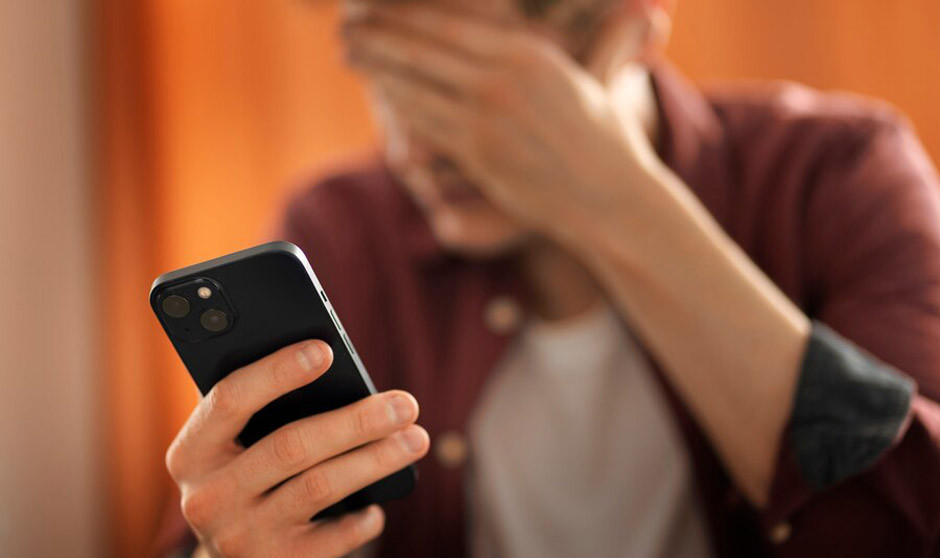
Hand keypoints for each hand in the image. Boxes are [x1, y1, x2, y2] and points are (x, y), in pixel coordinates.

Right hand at [165, 340, 428, 556]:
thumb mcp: (237, 444)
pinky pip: (333, 537)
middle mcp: (207, 496)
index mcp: (192, 451)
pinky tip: (379, 504)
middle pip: (291, 446)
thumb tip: (335, 367)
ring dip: (375, 460)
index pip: (230, 399)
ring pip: (319, 487)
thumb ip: (266, 410)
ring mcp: (239, 535)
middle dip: (356, 421)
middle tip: (405, 404)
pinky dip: (363, 518)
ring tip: (416, 439)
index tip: (325, 350)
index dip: (277, 372)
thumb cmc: (248, 475)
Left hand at [344, 4, 659, 239]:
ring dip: (377, 69)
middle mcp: (504, 79)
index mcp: (529, 53)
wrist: (612, 200)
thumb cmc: (607, 140)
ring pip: (416, 87)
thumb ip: (606, 37)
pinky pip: (425, 126)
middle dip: (377, 36)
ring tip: (349, 54)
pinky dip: (398, 109)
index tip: (377, 7)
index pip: (450, 23)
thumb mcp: (602, 78)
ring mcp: (487, 119)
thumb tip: (648, 9)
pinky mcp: (478, 155)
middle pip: (423, 49)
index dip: (406, 16)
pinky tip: (380, 96)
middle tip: (344, 27)